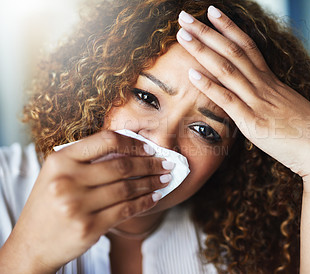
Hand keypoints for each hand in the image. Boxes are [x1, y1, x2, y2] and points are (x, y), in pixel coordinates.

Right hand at [0, 130, 172, 272]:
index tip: (149, 148)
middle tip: (166, 163)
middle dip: (150, 164)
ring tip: (165, 179)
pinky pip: (126, 210)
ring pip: (127, 189)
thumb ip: (86, 161)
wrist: (31, 245)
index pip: (106, 141)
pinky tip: (155, 197)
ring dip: (152, 183)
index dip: (133, 142)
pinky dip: (145, 202)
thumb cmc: (49, 205)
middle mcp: (67, 181)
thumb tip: (131, 151)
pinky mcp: (89, 227)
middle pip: (121, 166)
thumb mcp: (57, 175)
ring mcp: (77, 205)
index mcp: (60, 160)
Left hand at [176, 7, 309, 181]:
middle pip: (232, 51)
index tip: (212, 12)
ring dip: (203, 50)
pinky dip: (209, 86)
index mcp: (271, 81)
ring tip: (182, 35)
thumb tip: (257, 97)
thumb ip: (269, 99)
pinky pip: (228, 100)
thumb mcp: (287, 108)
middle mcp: (263, 85)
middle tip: (185, 17)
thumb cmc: (309, 132)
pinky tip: (191, 73)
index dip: (228, 27)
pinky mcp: (253, 122)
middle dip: (207, 32)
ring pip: (227, 69)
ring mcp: (258, 102)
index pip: (247, 46)